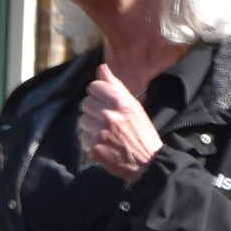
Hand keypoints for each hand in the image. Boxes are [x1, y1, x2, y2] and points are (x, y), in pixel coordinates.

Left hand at [79, 65, 162, 183]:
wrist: (148, 162)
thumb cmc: (142, 132)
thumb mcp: (133, 106)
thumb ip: (115, 86)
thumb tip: (101, 67)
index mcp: (119, 102)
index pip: (93, 87)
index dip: (98, 94)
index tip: (104, 102)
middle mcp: (108, 114)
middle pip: (86, 103)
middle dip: (94, 110)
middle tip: (106, 120)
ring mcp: (100, 132)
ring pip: (82, 120)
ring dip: (91, 126)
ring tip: (106, 132)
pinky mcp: (94, 147)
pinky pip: (83, 137)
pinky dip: (91, 140)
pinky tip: (104, 143)